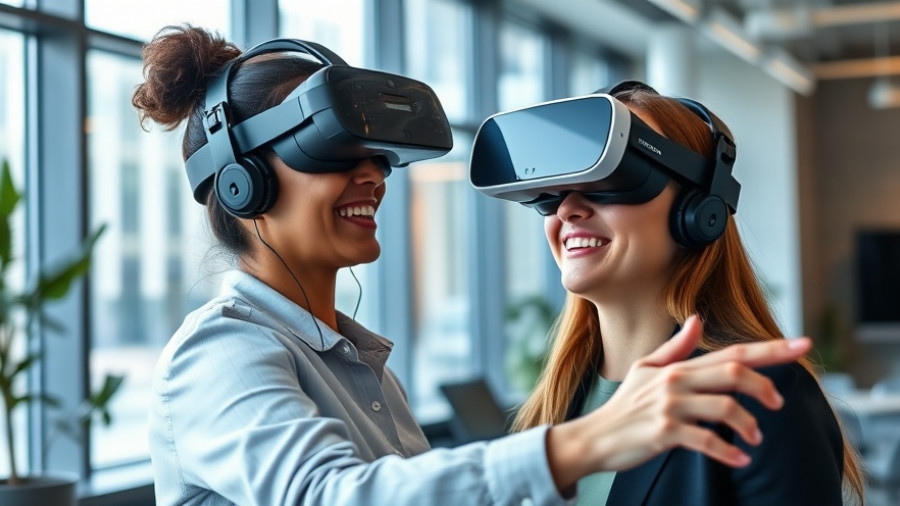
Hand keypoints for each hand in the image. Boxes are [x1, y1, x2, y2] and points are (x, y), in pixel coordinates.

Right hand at [546, 315, 811, 489]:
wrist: (595, 436)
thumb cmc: (625, 405)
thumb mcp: (645, 368)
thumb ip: (676, 347)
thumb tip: (697, 319)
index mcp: (678, 367)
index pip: (732, 352)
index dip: (771, 349)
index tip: (804, 346)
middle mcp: (676, 381)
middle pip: (733, 372)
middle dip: (764, 386)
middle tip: (778, 404)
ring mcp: (670, 406)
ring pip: (725, 407)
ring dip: (748, 425)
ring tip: (754, 439)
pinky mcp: (664, 433)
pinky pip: (706, 441)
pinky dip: (729, 453)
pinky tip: (740, 460)